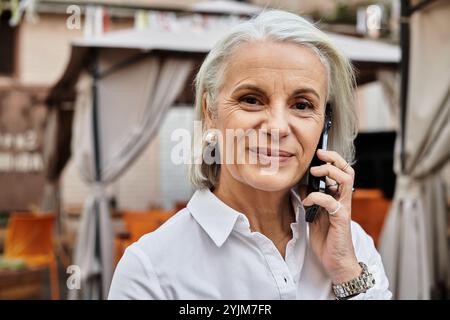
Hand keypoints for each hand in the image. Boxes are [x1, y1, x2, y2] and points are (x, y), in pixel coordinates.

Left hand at [302, 149, 360, 283]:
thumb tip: (301, 187)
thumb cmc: (327, 239)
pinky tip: (306, 201)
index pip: (342, 172)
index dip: (333, 160)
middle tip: (319, 156)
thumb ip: (311, 201)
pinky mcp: (341, 219)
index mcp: (338, 198)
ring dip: (329, 172)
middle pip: (348, 171)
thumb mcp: (314, 215)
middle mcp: (343, 201)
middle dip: (334, 159)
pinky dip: (316, 197)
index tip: (319, 153)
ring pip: (345, 180)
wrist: (335, 261)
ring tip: (315, 172)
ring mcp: (343, 209)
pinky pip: (330, 201)